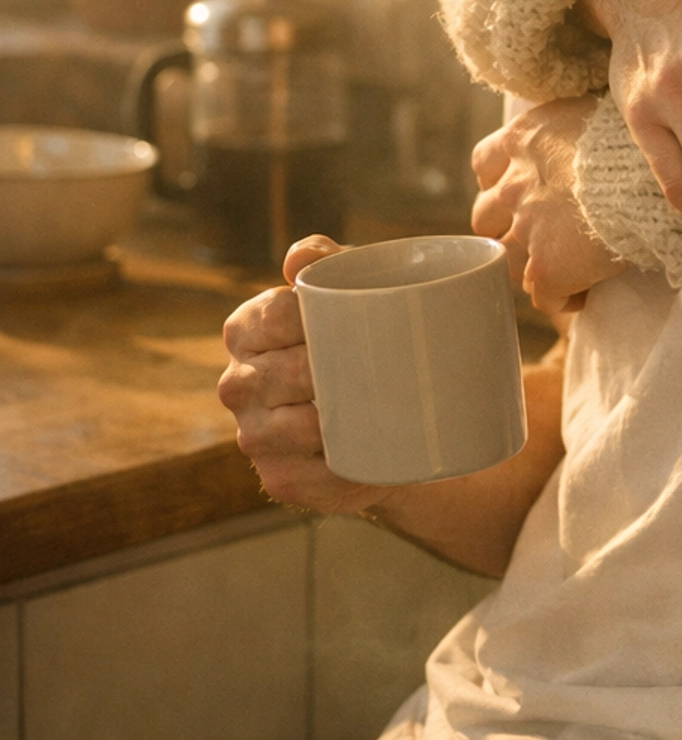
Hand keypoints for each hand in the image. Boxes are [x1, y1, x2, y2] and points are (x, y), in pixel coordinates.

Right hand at [217, 235, 387, 512]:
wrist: (387, 416)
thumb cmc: (360, 339)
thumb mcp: (350, 290)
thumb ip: (327, 262)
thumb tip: (298, 259)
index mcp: (245, 330)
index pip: (276, 315)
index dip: (318, 317)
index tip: (362, 318)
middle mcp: (237, 384)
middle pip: (288, 370)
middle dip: (335, 369)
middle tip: (383, 365)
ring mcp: (253, 436)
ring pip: (296, 426)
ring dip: (338, 419)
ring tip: (377, 406)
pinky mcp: (279, 479)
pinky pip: (313, 475)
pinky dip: (344, 467)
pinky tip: (366, 454)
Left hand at [471, 97, 623, 315]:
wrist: (649, 172)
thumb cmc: (635, 140)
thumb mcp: (592, 116)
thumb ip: (569, 133)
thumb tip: (582, 146)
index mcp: (523, 140)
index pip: (484, 164)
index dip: (500, 181)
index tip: (523, 190)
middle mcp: (514, 184)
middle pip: (486, 217)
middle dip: (507, 228)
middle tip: (541, 235)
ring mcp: (526, 228)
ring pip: (507, 262)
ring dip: (530, 267)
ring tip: (563, 269)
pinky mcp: (547, 267)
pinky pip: (543, 297)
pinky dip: (561, 300)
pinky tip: (584, 293)